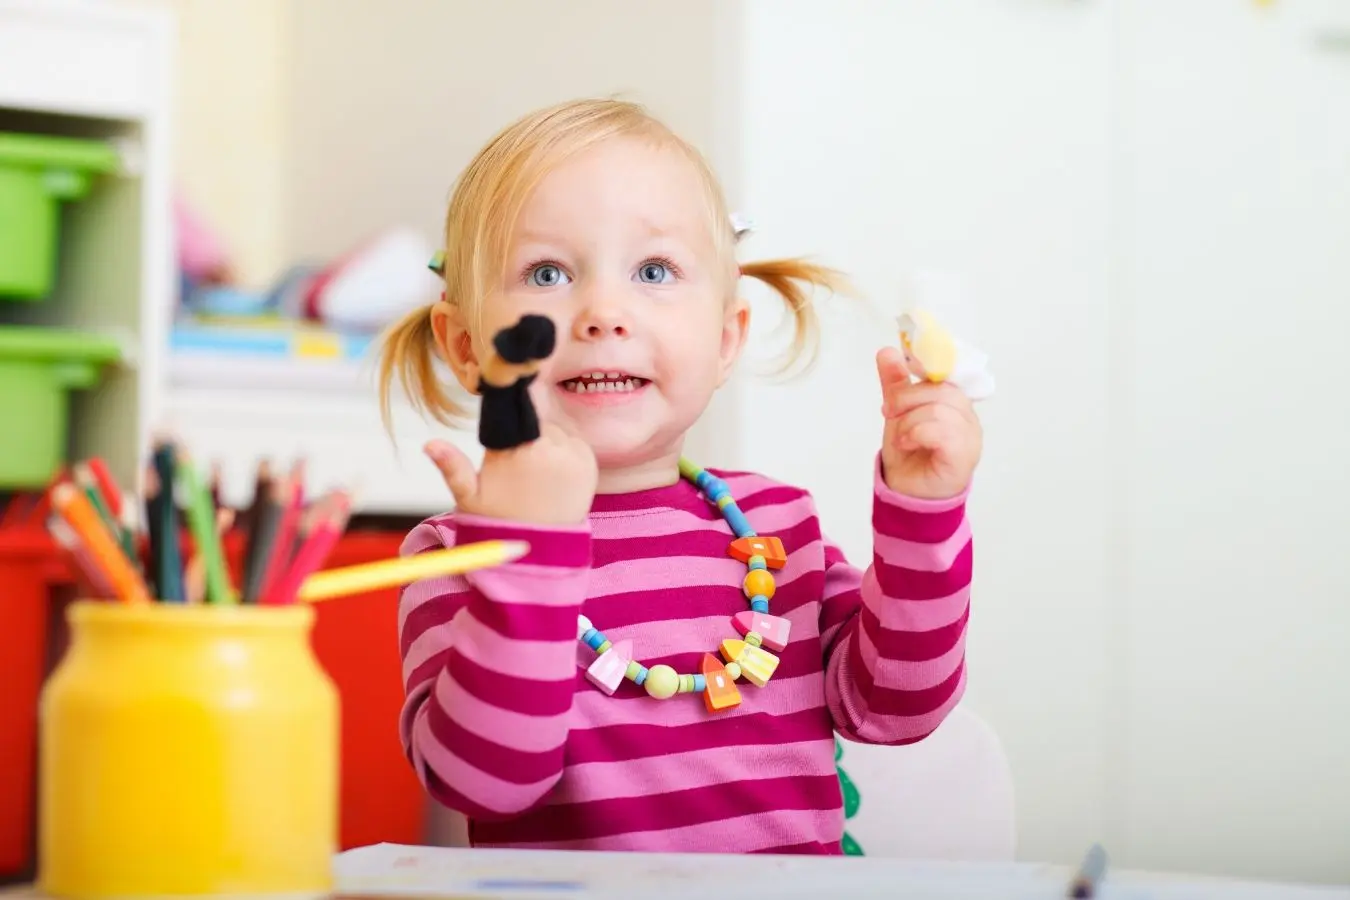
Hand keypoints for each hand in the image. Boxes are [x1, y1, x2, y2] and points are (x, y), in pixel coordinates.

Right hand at [424, 423, 596, 525]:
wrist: (539, 547)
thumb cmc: (499, 519)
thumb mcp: (469, 496)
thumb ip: (451, 466)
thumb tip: (429, 443)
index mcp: (513, 451)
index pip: (513, 418)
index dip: (509, 432)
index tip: (506, 450)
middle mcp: (545, 448)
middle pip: (535, 424)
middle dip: (527, 440)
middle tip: (521, 473)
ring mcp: (571, 455)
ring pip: (556, 432)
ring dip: (548, 446)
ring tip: (538, 478)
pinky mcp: (589, 463)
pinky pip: (576, 444)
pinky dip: (568, 455)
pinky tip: (555, 479)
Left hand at [876, 346, 981, 499]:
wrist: (907, 493)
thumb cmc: (910, 453)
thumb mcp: (898, 412)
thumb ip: (896, 383)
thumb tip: (887, 351)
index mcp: (955, 403)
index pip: (948, 373)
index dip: (924, 369)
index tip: (902, 376)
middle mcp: (968, 418)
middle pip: (942, 389)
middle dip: (907, 398)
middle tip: (889, 412)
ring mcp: (970, 438)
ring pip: (940, 409)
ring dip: (909, 421)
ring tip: (900, 436)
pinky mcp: (964, 456)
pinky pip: (943, 432)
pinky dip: (917, 434)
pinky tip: (906, 443)